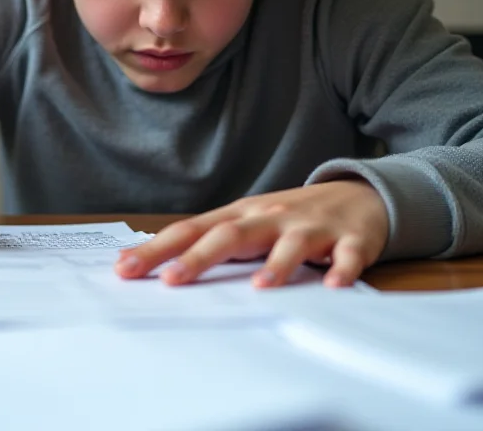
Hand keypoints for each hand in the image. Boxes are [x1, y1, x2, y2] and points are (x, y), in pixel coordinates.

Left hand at [115, 180, 388, 288]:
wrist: (357, 195)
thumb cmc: (290, 216)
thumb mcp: (250, 223)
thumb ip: (214, 241)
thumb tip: (163, 263)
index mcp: (241, 215)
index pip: (192, 230)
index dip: (158, 249)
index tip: (125, 269)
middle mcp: (269, 217)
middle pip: (231, 235)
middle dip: (199, 257)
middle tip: (171, 280)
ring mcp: (309, 227)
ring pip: (290, 244)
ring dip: (276, 264)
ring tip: (260, 287)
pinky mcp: (349, 238)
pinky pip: (346, 254)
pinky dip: (341, 268)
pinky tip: (333, 284)